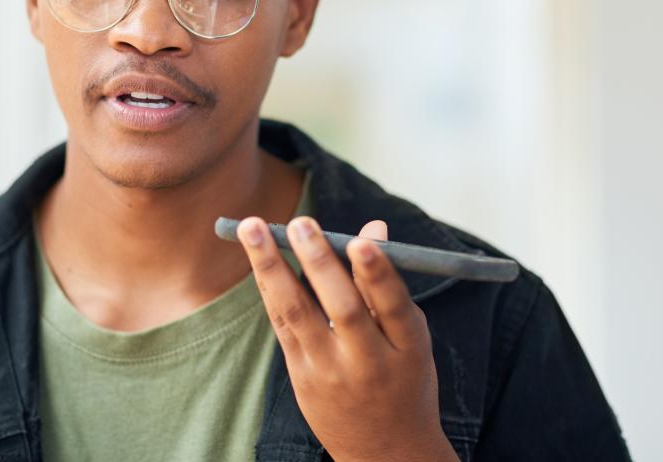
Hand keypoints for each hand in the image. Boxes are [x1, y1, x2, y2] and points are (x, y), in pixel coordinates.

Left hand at [237, 215, 458, 461]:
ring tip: (253, 229)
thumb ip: (387, 285)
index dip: (377, 275)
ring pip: (298, 315)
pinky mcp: (301, 377)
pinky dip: (270, 289)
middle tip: (300, 223)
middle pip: (343, 310)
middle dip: (319, 263)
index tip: (360, 241)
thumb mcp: (410, 337)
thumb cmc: (403, 378)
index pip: (394, 307)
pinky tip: (258, 258)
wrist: (384, 453)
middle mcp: (368, 363)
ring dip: (271, 268)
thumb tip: (373, 228)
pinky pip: (283, 326)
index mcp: (408, 349)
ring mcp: (330, 373)